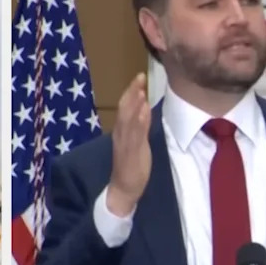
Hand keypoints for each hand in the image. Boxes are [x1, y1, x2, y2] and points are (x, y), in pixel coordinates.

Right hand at [107, 73, 152, 216]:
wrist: (123, 188)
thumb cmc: (131, 166)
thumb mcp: (138, 142)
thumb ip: (141, 125)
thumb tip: (144, 106)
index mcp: (121, 131)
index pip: (125, 107)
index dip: (132, 92)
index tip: (140, 77)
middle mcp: (121, 134)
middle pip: (125, 109)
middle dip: (132, 92)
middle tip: (140, 76)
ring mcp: (125, 142)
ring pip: (128, 119)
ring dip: (134, 103)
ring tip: (140, 89)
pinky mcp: (131, 152)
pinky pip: (134, 134)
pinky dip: (138, 121)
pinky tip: (142, 111)